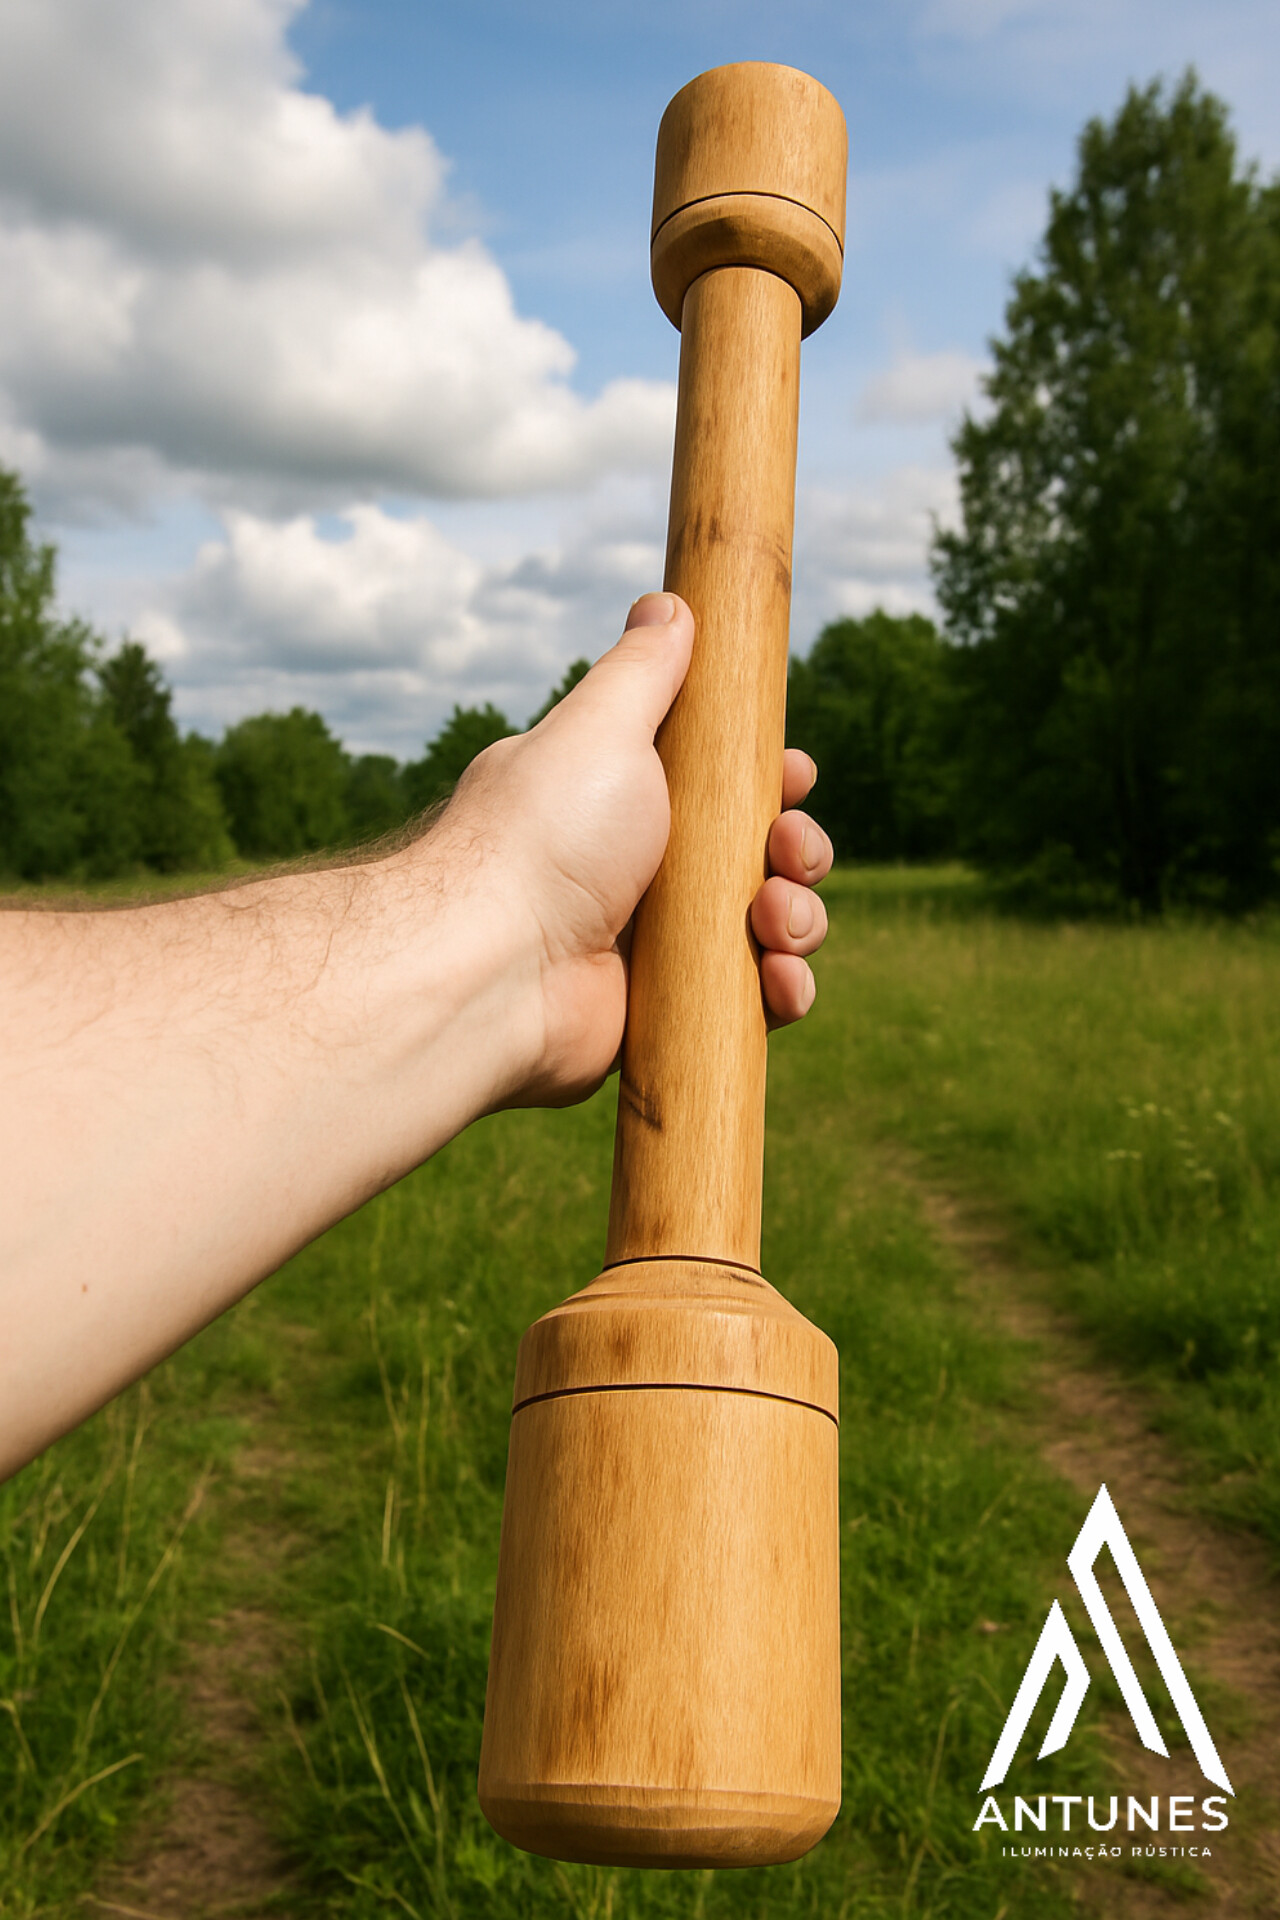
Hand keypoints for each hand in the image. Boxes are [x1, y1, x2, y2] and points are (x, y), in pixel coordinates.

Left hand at [428, 591, 831, 1108]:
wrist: (495, 971)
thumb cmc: (543, 838)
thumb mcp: (600, 727)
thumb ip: (642, 670)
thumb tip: (669, 604)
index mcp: (619, 800)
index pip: (717, 783)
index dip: (769, 780)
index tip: (794, 774)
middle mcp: (635, 870)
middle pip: (756, 856)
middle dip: (797, 850)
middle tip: (787, 852)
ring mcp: (652, 947)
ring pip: (766, 929)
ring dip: (798, 920)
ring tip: (774, 921)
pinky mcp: (665, 1013)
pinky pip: (749, 1003)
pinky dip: (780, 992)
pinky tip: (778, 982)